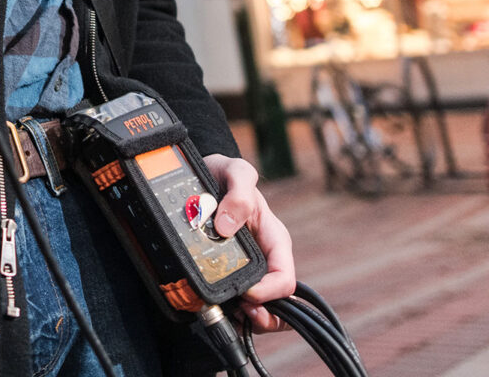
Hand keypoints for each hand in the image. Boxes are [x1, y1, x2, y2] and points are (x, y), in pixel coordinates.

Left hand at [201, 153, 296, 332]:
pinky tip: (215, 307)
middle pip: (277, 303)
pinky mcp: (228, 270)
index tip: (247, 294)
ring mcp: (247, 266)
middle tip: (239, 311)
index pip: (285, 279)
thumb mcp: (235, 172)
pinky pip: (235, 301)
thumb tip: (226, 228)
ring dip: (245, 317)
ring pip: (258, 308)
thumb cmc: (224, 172)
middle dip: (262, 316)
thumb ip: (238, 194)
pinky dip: (228, 311)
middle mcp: (264, 257)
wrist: (204, 172)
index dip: (269, 293)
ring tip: (227, 312)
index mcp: (274, 239)